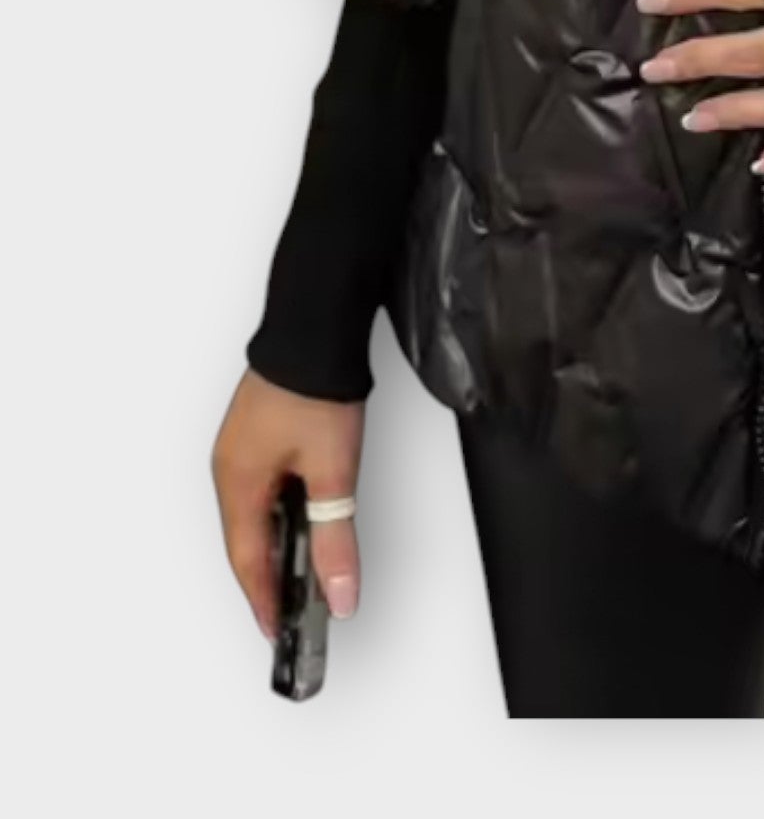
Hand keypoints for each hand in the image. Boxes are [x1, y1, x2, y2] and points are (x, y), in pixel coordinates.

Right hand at [211, 368, 364, 638]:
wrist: (316, 324)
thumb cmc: (315, 387)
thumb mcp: (333, 472)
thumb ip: (336, 538)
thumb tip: (338, 593)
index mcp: (237, 483)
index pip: (248, 562)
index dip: (265, 601)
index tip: (280, 632)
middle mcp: (231, 467)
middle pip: (249, 540)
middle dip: (272, 578)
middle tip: (295, 611)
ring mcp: (243, 447)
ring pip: (258, 513)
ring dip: (280, 544)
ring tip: (306, 572)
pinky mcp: (261, 431)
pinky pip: (265, 487)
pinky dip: (283, 513)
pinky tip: (305, 518)